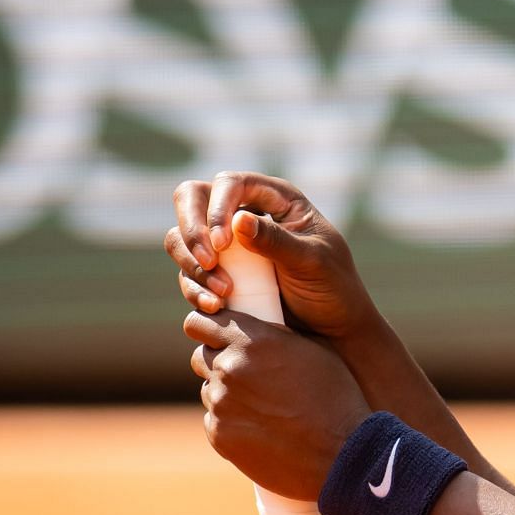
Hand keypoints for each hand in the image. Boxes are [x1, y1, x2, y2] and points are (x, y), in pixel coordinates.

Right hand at [165, 171, 378, 340]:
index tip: (222, 244)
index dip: (217, 208)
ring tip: (223, 295)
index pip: (230, 183)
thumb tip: (237, 221)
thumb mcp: (312, 263)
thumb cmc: (333, 289)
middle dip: (192, 230)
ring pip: (180, 235)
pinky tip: (216, 307)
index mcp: (276, 198)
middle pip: (191, 198)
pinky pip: (188, 271)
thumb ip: (277, 241)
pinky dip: (194, 288)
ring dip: (192, 264)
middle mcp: (246, 212)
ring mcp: (228, 243)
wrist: (332, 330)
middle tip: (207, 262)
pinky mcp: (218, 271)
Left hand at [186, 307, 371, 499]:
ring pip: (209, 390)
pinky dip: (232, 423)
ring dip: (227, 394)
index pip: (200, 322)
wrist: (340, 454)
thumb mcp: (315, 352)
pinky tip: (262, 430)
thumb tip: (257, 328)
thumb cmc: (336, 399)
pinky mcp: (219, 435)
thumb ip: (277, 335)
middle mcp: (229, 368)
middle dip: (219, 362)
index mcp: (252, 340)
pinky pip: (216, 421)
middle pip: (201, 357)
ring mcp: (221, 404)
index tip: (216, 336)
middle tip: (248, 376)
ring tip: (263, 408)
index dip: (208, 329)